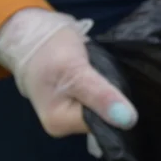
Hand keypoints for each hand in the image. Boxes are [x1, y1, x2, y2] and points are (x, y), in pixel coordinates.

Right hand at [0, 8, 137, 136]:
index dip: (115, 105)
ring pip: (102, 108)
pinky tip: (104, 76)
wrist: (32, 35)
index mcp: (60, 123)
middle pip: (102, 117)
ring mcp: (68, 114)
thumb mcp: (76, 70)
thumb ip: (101, 95)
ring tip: (108, 72)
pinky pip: (97, 100)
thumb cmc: (49, 50)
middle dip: (111, 98)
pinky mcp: (74, 102)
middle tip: (110, 74)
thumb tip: (129, 121)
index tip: (116, 83)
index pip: (103, 124)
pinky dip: (103, 88)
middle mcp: (63, 125)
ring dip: (108, 92)